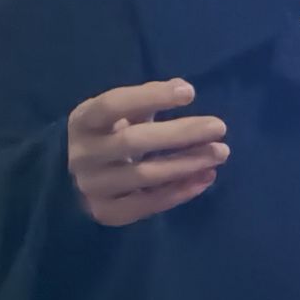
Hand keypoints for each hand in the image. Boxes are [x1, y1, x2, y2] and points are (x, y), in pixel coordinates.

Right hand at [67, 79, 225, 226]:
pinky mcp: (106, 211)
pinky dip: (180, 192)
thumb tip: (183, 88)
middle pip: (133, 141)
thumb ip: (148, 99)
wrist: (80, 177)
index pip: (113, 105)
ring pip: (144, 176)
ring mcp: (92, 186)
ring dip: (187, 164)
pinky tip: (206, 177)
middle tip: (219, 127)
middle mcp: (82, 154)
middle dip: (180, 133)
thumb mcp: (121, 112)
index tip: (190, 92)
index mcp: (83, 121)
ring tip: (220, 153)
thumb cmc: (110, 135)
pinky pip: (148, 204)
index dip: (150, 97)